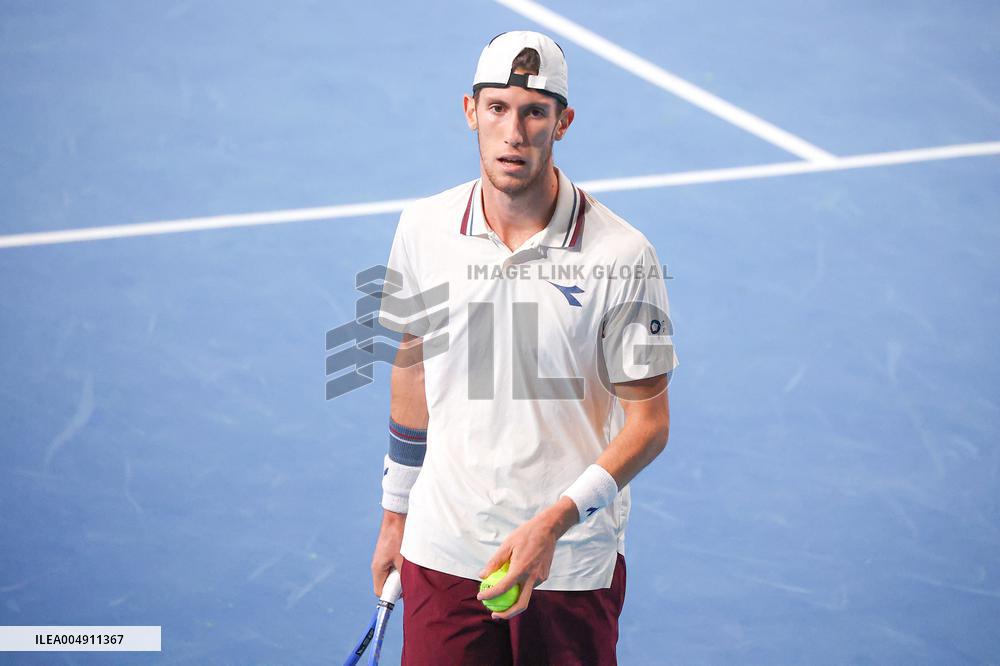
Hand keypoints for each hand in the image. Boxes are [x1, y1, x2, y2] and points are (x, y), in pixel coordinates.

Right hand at [371, 509, 405, 595]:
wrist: (397, 516)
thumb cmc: (399, 537)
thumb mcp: (404, 560)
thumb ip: (404, 576)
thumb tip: (409, 589)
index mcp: (378, 569)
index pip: (380, 591)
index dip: (391, 595)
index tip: (404, 593)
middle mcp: (378, 565)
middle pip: (387, 584)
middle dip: (399, 584)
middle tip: (411, 578)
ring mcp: (383, 559)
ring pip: (392, 574)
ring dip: (402, 574)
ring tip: (412, 566)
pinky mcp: (389, 553)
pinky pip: (395, 565)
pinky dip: (403, 565)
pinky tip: (411, 559)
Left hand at [476, 497, 577, 619]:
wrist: (549, 529)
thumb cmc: (525, 534)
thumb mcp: (506, 545)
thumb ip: (495, 562)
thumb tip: (482, 576)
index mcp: (521, 569)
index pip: (503, 588)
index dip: (490, 595)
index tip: (480, 597)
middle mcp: (532, 577)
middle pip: (520, 605)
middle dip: (506, 614)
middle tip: (494, 615)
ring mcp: (540, 578)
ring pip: (526, 596)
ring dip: (513, 602)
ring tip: (500, 600)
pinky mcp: (544, 576)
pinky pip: (530, 587)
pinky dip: (520, 590)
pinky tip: (512, 585)